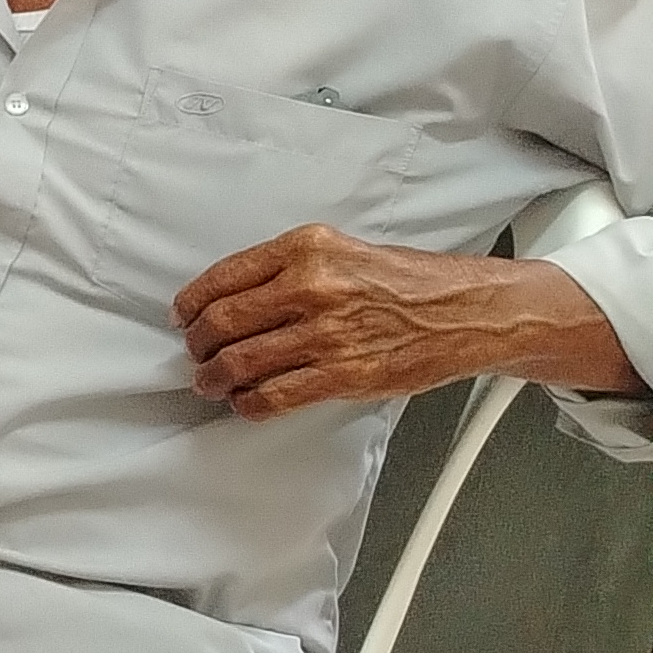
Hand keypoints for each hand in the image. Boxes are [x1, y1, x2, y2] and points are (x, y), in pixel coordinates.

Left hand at [175, 227, 630, 419]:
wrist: (468, 310)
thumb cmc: (408, 281)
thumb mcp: (340, 250)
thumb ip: (286, 267)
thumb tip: (231, 296)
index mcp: (305, 249)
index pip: (221, 277)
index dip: (192, 304)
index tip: (184, 316)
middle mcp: (311, 287)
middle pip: (222, 322)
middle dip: (198, 344)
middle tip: (196, 352)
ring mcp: (327, 333)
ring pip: (241, 362)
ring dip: (215, 378)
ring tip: (211, 382)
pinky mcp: (345, 374)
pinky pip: (275, 395)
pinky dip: (249, 404)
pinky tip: (245, 402)